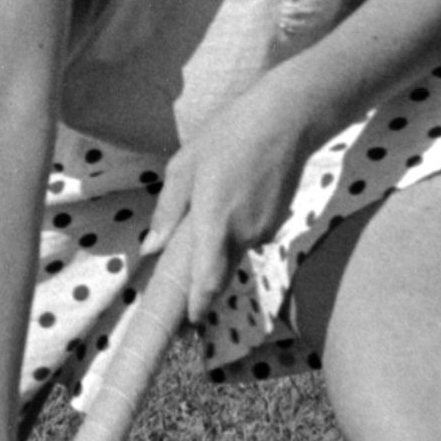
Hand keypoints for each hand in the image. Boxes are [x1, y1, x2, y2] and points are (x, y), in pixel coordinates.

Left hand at [140, 77, 311, 321]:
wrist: (288, 119)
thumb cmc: (229, 134)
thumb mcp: (184, 166)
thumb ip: (167, 211)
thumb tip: (152, 247)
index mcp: (214, 222)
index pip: (207, 280)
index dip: (198, 305)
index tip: (188, 320)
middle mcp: (243, 235)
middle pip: (220, 272)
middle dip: (204, 278)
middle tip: (186, 264)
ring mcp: (264, 230)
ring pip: (235, 252)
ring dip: (220, 244)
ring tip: (212, 205)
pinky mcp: (277, 222)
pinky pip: (250, 236)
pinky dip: (237, 229)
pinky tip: (235, 196)